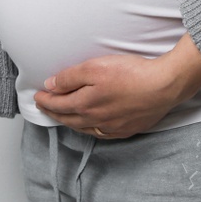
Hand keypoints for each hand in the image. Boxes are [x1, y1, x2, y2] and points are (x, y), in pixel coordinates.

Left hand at [35, 35, 200, 138]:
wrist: (163, 86)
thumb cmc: (130, 73)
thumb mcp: (94, 67)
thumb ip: (70, 78)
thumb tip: (50, 86)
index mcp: (85, 104)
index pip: (58, 105)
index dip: (45, 100)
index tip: (37, 96)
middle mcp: (96, 120)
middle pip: (69, 118)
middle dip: (54, 112)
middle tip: (44, 107)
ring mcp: (112, 127)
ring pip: (84, 128)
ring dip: (70, 122)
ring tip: (62, 117)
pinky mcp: (126, 129)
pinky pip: (101, 134)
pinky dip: (90, 130)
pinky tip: (90, 127)